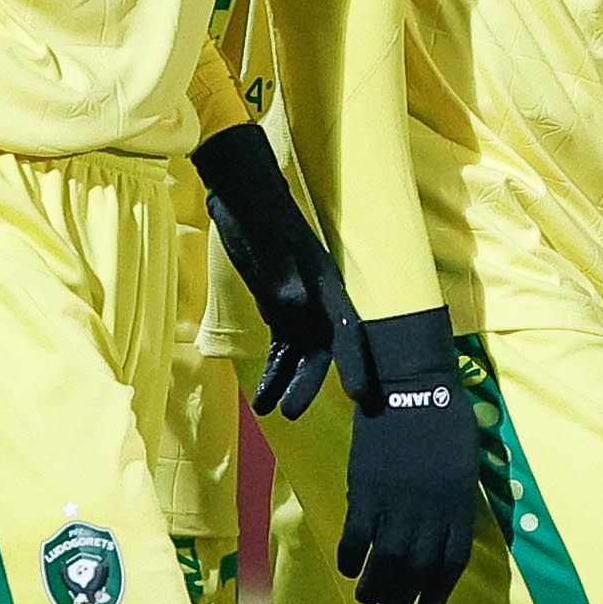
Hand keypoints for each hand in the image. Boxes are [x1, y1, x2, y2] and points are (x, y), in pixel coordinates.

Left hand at [193, 123, 349, 418]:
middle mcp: (318, 297)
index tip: (362, 395)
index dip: (356, 362)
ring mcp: (300, 302)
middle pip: (323, 348)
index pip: (347, 329)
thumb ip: (279, 275)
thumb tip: (293, 307)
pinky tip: (261, 395)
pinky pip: (282, 346)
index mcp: (324, 282)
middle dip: (310, 382)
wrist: (240, 192)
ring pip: (301, 352)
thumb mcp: (265, 240)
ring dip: (287, 381)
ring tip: (269, 410)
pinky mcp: (279, 305)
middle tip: (292, 411)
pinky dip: (273, 370)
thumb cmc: (256, 212)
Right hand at [338, 307, 482, 603]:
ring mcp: (399, 502)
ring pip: (386, 561)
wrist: (412, 383)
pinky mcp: (368, 490)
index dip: (440, 587)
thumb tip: (446, 529)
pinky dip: (350, 557)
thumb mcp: (463, 462)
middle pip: (418, 568)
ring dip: (375, 586)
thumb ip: (456, 498)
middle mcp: (432, 511)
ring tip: (367, 598)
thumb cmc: (444, 415)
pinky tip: (347, 567)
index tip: (429, 603)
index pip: (452, 560)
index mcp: (460, 503)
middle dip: (404, 596)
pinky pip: (357, 536)